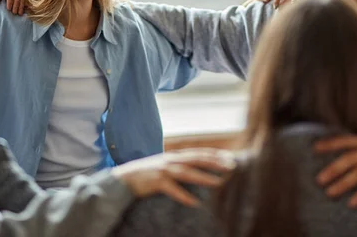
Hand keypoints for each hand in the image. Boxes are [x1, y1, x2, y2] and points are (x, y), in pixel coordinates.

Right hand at [111, 148, 235, 206]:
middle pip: (197, 159)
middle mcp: (171, 160)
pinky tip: (195, 203)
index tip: (231, 158)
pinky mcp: (156, 182)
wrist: (125, 178)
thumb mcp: (166, 165)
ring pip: (187, 172)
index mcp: (176, 156)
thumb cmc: (148, 173)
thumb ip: (180, 165)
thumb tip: (198, 168)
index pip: (200, 152)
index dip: (215, 154)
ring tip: (218, 183)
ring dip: (204, 177)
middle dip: (215, 162)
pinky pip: (172, 190)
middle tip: (231, 167)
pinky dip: (184, 196)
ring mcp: (163, 170)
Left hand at [242, 0, 302, 8]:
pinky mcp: (292, 3)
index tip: (275, 7)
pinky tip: (298, 10)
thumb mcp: (256, 0)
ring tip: (290, 11)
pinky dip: (298, 5)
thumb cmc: (257, 4)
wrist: (259, 10)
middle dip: (285, 2)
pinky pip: (298, 2)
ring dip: (293, 4)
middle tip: (280, 11)